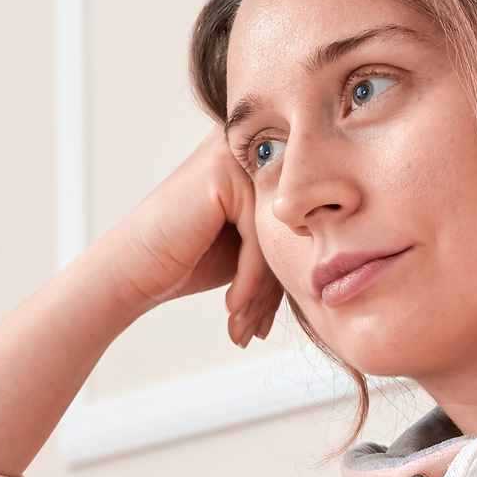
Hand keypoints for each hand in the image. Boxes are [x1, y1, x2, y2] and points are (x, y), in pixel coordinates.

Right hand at [94, 129, 281, 347]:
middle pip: (290, 226)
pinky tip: (231, 308)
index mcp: (262, 160)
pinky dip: (249, 279)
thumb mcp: (250, 248)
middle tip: (254, 329)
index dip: (286, 273)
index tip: (265, 320)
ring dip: (262, 291)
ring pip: (277, 234)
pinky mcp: (226, 171)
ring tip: (244, 326)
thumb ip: (288, 237)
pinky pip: (258, 236)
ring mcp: (237, 153)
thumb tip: (344, 261)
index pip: (297, 219)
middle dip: (274, 288)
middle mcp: (252, 147)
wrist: (132, 269)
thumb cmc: (186, 259)